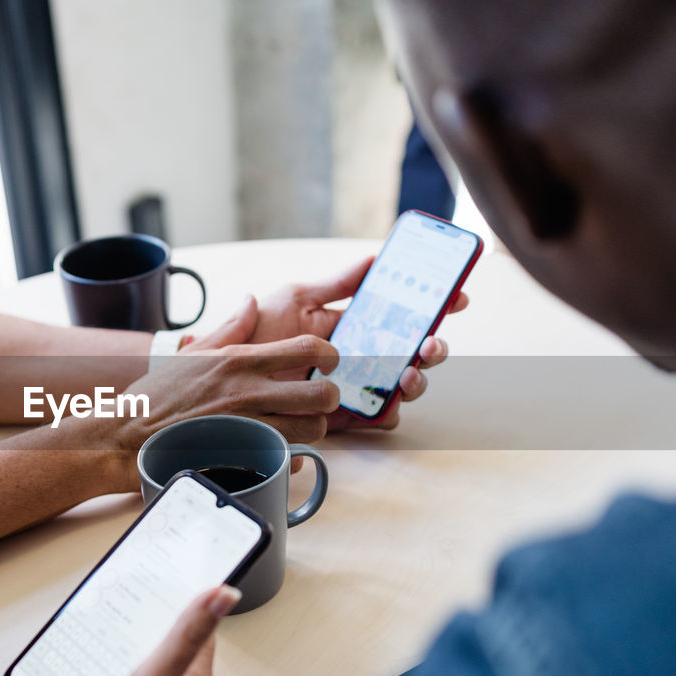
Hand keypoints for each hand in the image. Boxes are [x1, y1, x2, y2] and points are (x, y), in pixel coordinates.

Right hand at [52, 586, 240, 675]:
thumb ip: (187, 636)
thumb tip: (224, 594)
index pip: (203, 629)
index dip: (196, 597)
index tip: (185, 571)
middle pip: (178, 643)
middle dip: (164, 615)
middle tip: (149, 587)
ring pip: (154, 661)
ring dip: (141, 639)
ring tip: (124, 616)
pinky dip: (120, 664)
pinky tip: (103, 660)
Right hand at [106, 334, 340, 489]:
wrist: (123, 437)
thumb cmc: (154, 397)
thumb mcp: (191, 355)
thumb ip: (229, 328)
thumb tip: (251, 301)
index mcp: (238, 360)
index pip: (308, 347)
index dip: (330, 355)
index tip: (327, 364)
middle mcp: (247, 391)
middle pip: (323, 393)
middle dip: (328, 398)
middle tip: (317, 401)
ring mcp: (246, 427)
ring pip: (312, 430)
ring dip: (311, 429)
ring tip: (296, 426)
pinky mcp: (241, 458)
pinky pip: (288, 459)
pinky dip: (288, 457)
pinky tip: (274, 450)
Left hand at [189, 258, 468, 434]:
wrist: (219, 378)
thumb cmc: (253, 334)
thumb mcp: (292, 298)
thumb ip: (334, 284)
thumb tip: (372, 259)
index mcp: (351, 322)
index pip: (402, 312)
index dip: (434, 305)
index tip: (456, 296)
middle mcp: (359, 354)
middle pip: (412, 349)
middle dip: (433, 344)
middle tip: (432, 342)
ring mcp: (353, 384)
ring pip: (402, 382)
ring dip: (417, 377)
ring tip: (411, 371)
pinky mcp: (341, 414)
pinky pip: (377, 416)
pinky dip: (390, 410)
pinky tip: (390, 401)